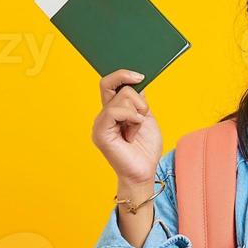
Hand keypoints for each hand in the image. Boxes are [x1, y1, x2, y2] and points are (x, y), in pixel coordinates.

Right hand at [92, 69, 164, 186]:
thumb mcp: (146, 118)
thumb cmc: (145, 149)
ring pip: (120, 99)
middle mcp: (104, 115)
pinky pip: (114, 111)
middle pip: (116, 86)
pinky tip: (134, 130)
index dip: (123, 75)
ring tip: (136, 129)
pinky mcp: (100, 132)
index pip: (110, 83)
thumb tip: (134, 83)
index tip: (141, 76)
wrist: (144, 172)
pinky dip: (131, 117)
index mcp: (113, 111)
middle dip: (137, 98)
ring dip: (137, 112)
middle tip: (143, 115)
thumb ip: (139, 101)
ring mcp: (100, 123)